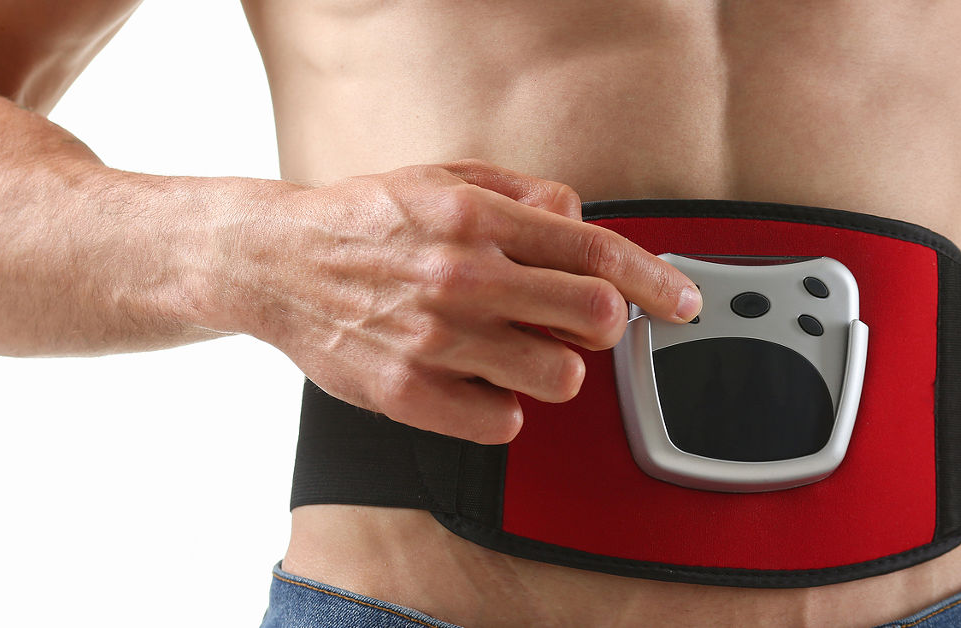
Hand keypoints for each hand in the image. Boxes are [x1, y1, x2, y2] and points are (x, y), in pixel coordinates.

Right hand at [225, 159, 701, 443]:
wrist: (276, 264)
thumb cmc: (366, 222)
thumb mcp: (444, 179)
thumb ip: (522, 194)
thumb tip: (580, 219)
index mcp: (477, 219)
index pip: (595, 252)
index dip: (654, 281)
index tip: (684, 302)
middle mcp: (462, 278)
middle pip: (593, 318)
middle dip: (603, 324)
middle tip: (580, 321)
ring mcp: (435, 340)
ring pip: (558, 377)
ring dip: (553, 366)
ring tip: (515, 348)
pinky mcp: (409, 394)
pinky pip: (502, 422)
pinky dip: (502, 407)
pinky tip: (478, 381)